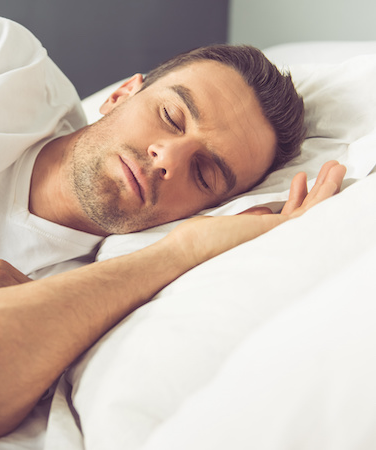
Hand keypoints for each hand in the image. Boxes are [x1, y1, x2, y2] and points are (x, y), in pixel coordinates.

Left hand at [167, 161, 346, 267]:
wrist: (186, 250)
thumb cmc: (194, 240)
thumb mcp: (225, 223)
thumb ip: (247, 218)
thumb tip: (262, 211)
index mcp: (257, 236)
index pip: (285, 217)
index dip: (296, 197)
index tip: (300, 178)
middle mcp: (269, 238)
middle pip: (303, 214)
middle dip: (318, 191)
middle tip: (330, 170)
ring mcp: (274, 235)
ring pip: (311, 211)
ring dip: (326, 188)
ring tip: (336, 168)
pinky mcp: (276, 230)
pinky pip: (309, 211)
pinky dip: (323, 193)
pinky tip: (330, 177)